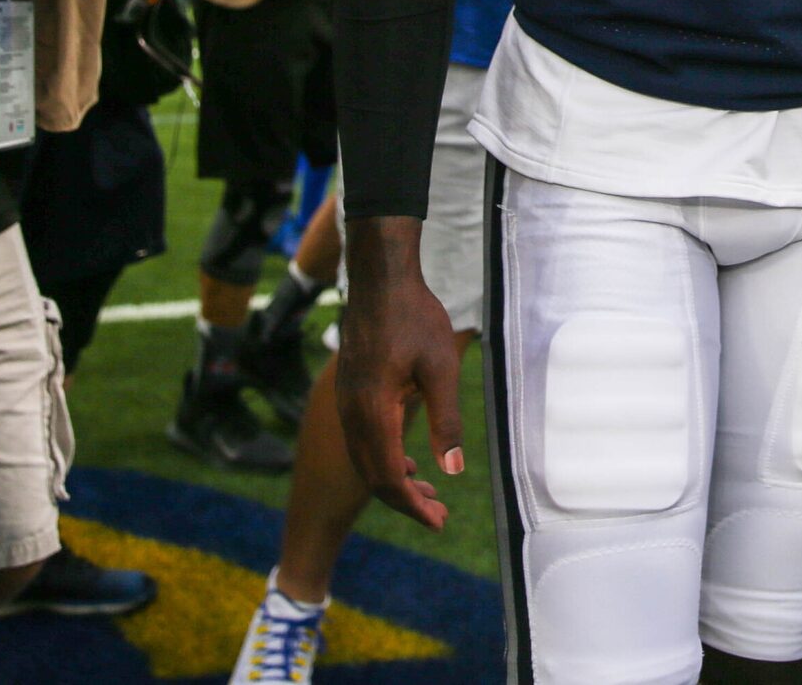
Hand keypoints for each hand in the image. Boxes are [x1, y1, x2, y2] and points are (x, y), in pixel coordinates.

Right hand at [337, 218, 465, 529]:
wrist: (380, 280)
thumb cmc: (416, 319)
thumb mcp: (441, 368)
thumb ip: (446, 421)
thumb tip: (454, 470)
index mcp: (374, 411)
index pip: (389, 475)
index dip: (412, 504)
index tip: (438, 521)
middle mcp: (353, 414)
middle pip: (374, 475)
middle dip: (405, 500)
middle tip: (438, 517)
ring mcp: (347, 404)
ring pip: (366, 460)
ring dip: (394, 482)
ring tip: (428, 493)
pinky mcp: (350, 394)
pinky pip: (362, 441)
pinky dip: (384, 461)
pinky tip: (409, 462)